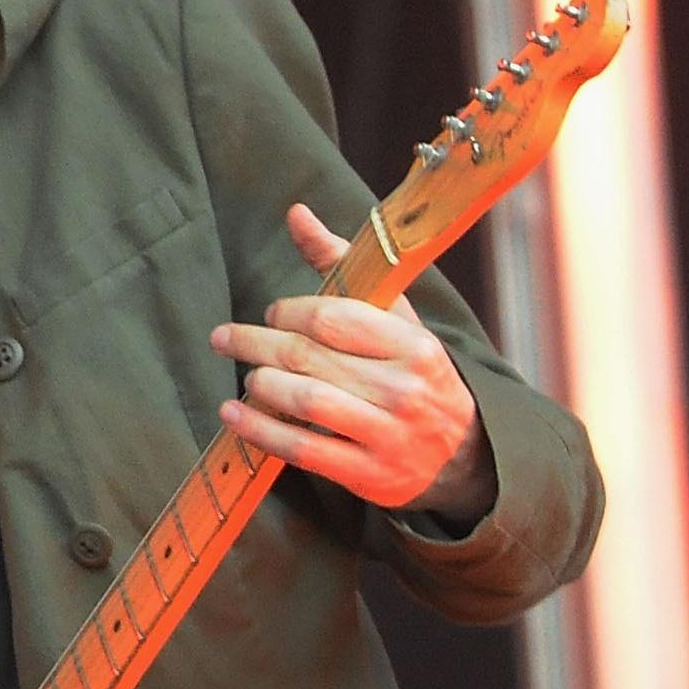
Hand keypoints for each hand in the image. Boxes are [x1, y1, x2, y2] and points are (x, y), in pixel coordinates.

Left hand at [212, 204, 492, 528]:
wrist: (463, 457)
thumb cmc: (413, 374)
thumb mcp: (394, 319)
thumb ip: (344, 265)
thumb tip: (296, 213)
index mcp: (415, 345)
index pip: (333, 318)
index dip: (288, 312)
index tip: (271, 313)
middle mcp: (405, 390)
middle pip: (309, 357)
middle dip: (256, 343)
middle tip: (225, 337)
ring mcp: (389, 435)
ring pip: (306, 400)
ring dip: (261, 384)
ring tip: (246, 376)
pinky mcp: (370, 475)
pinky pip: (303, 448)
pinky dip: (259, 430)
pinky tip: (234, 414)